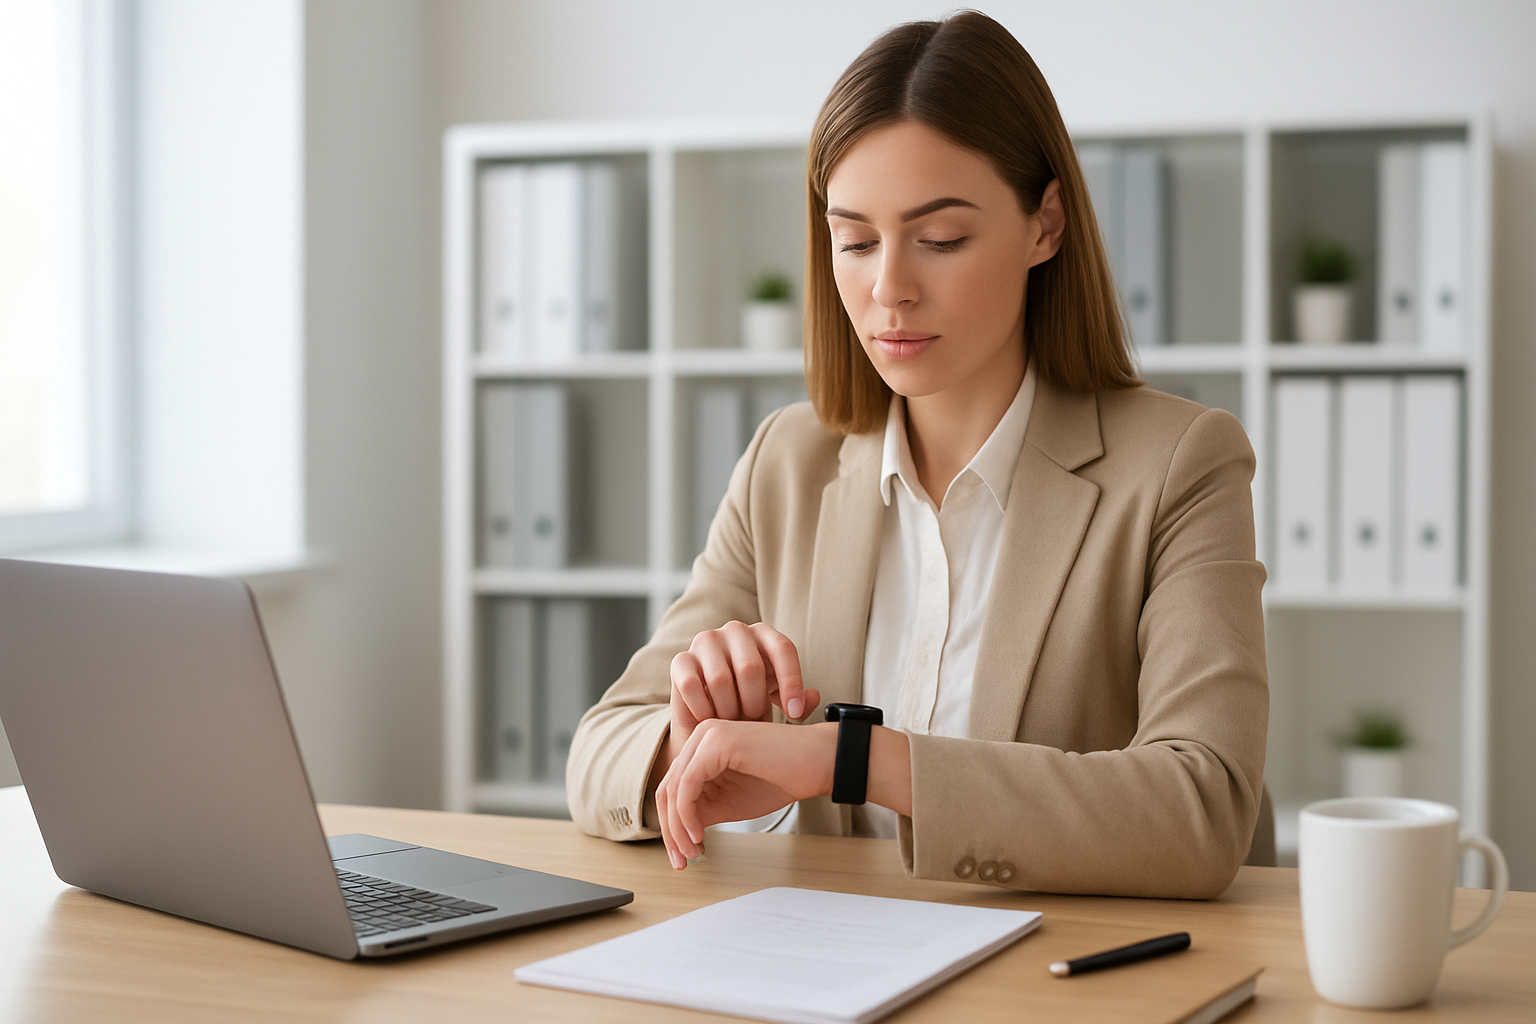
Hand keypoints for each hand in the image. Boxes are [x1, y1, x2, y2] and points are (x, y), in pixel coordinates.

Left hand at [656, 719, 835, 868]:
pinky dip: (688, 815)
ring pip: (673, 788)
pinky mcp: (717, 742)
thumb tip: (677, 835)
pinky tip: (699, 834)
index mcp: (702, 745)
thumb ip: (702, 810)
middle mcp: (701, 735)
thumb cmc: (782, 778)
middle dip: (671, 830)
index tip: (680, 854)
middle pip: (666, 788)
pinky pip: (688, 784)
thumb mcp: (731, 800)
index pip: (671, 787)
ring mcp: (707, 735)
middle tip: (681, 859)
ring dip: (679, 827)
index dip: (671, 825)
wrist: (819, 762)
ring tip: (693, 851)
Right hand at [665, 621, 819, 755]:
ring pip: (720, 680)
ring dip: (729, 710)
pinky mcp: (680, 660)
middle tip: (754, 721)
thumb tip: (812, 697)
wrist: (709, 719)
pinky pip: (693, 686)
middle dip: (755, 703)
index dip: (792, 682)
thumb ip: (799, 702)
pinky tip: (710, 720)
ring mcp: (705, 641)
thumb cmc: (751, 704)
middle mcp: (735, 630)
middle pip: (750, 667)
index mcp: (764, 634)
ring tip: (733, 722)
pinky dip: (704, 709)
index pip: (783, 649)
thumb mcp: (780, 703)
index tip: (794, 714)